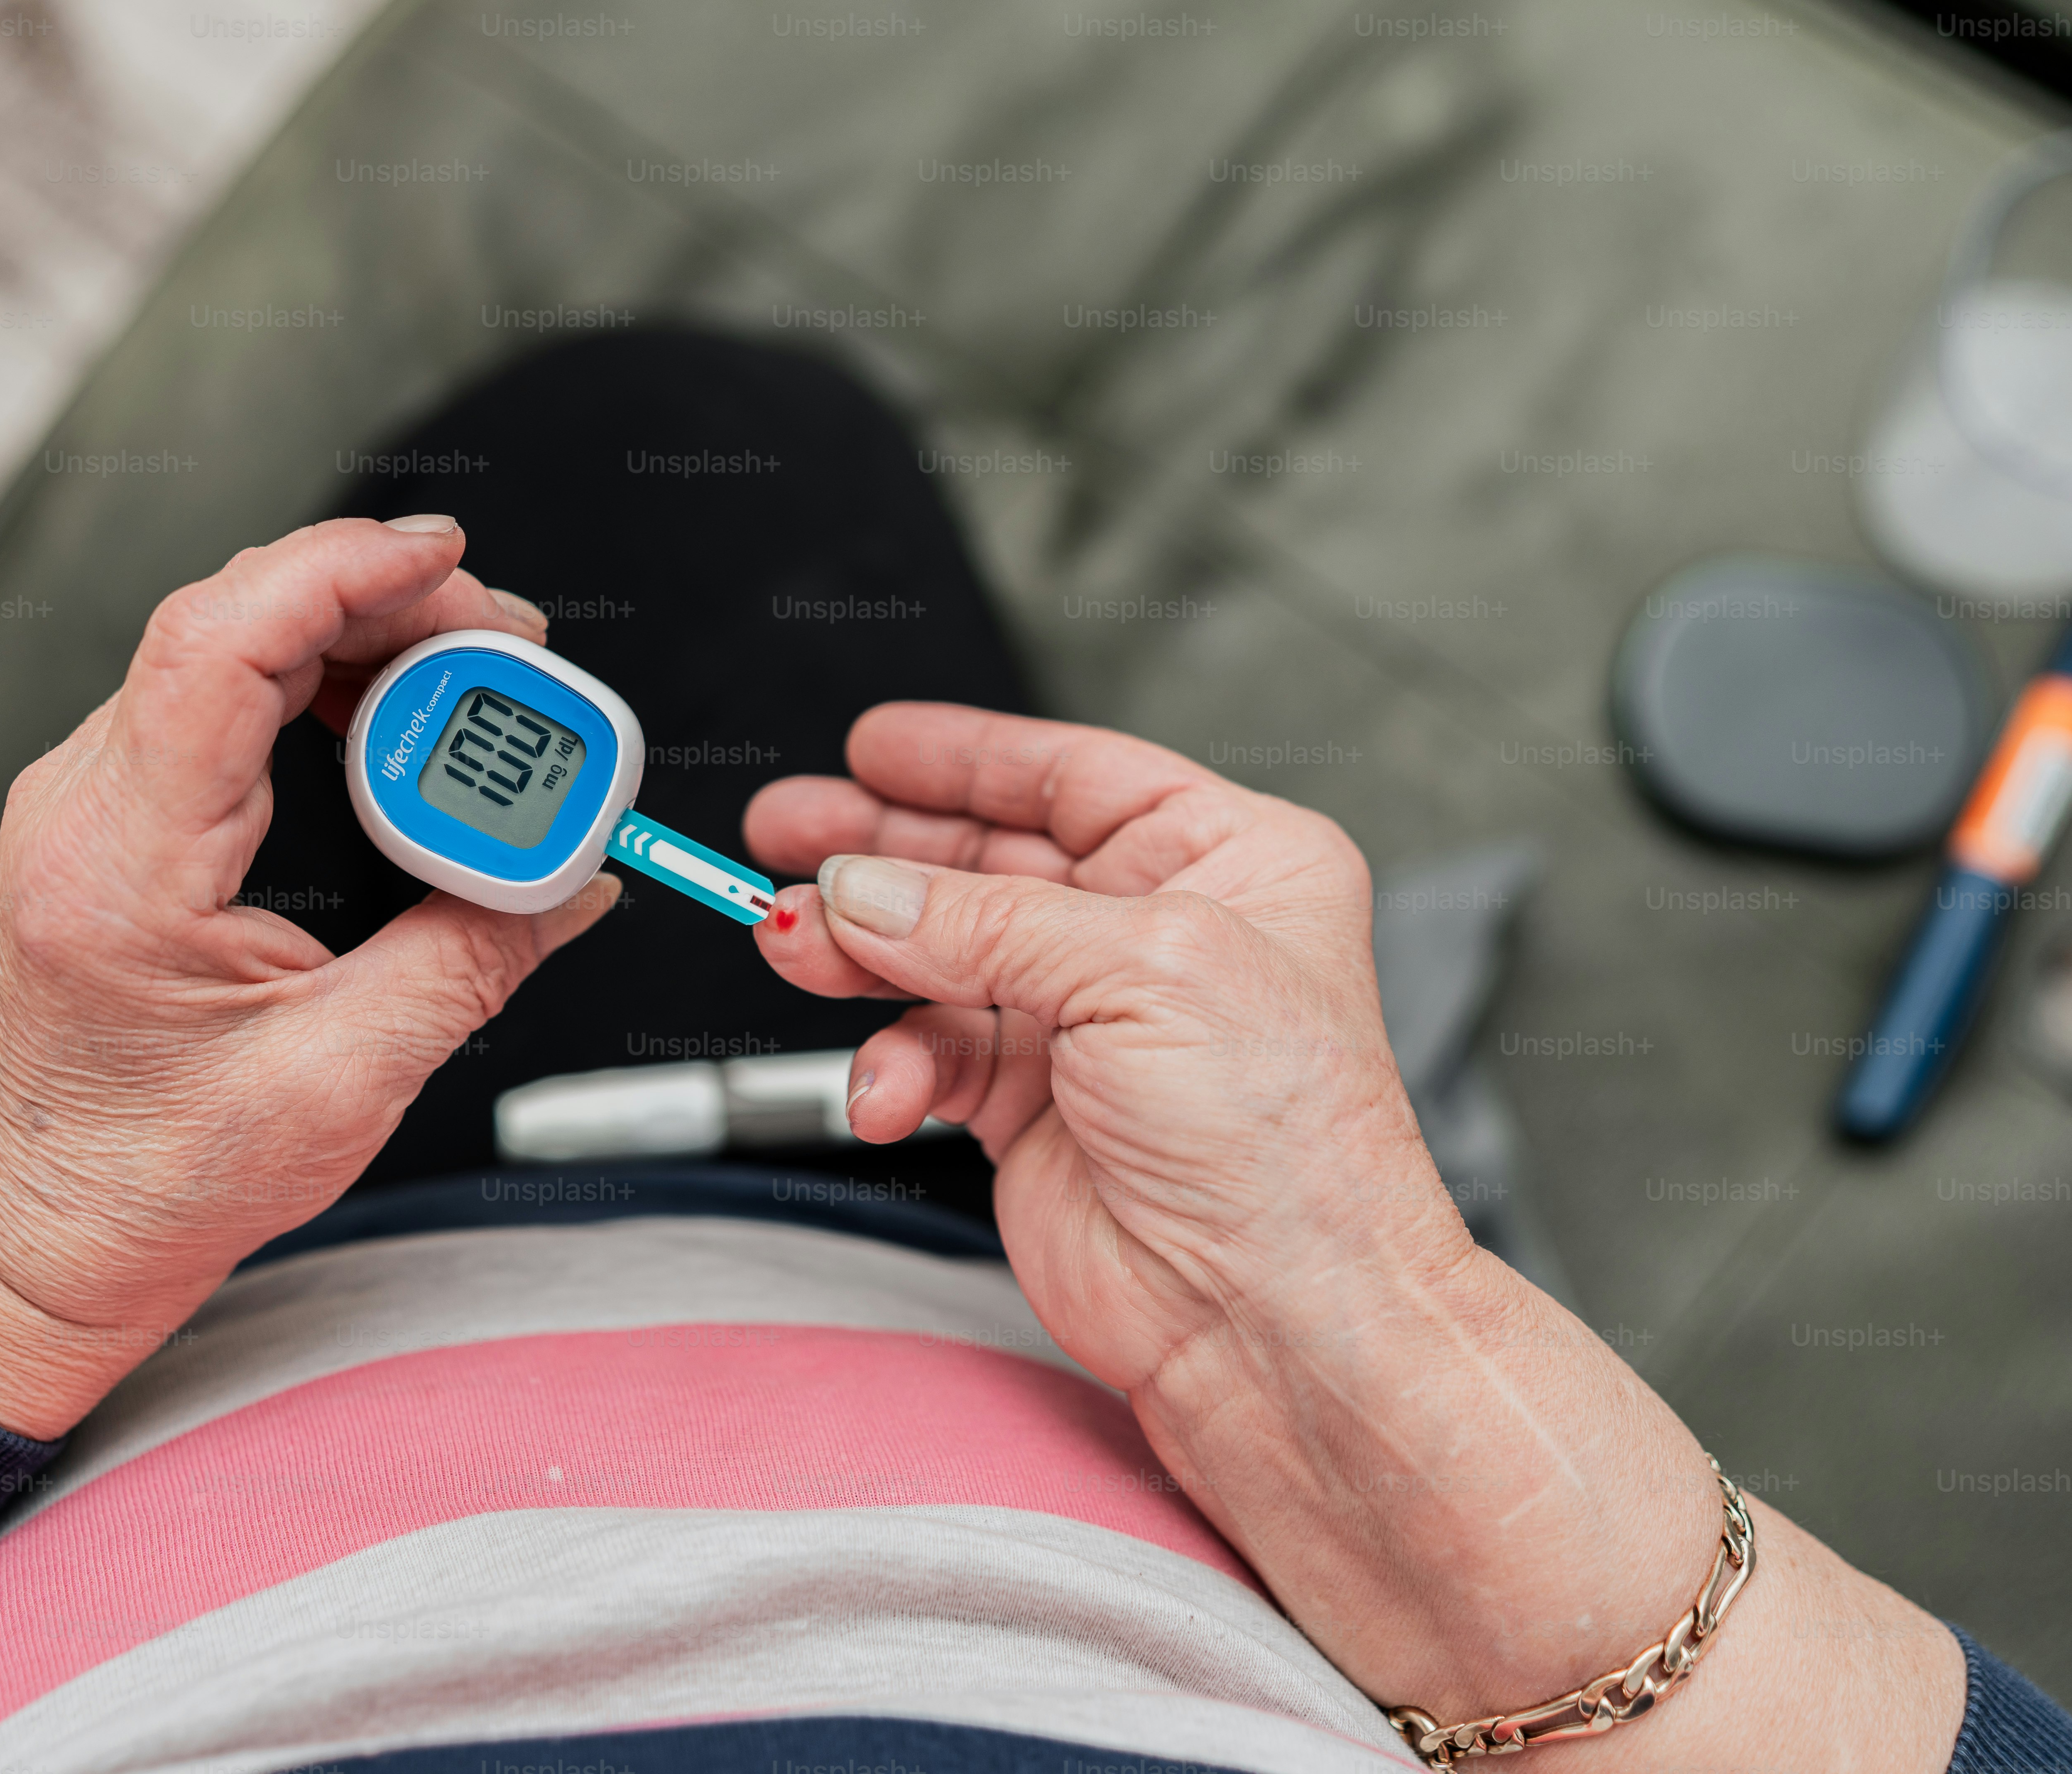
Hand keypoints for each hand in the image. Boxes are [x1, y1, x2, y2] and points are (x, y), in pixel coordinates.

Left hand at [0, 518, 618, 1438]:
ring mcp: (96, 795)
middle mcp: (88, 805)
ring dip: (365, 635)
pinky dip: (328, 675)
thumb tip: (577, 877)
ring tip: (477, 679)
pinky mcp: (127, 804)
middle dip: (389, 603)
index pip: (217, 645)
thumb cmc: (153, 1177)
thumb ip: (474, 961)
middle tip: (514, 650)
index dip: (338, 574)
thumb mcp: (347, 1080)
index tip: (446, 562)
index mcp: (124, 865)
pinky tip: (402, 710)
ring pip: (236, 638)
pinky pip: (227, 686)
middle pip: (238, 619)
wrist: (48, 1226)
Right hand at [749, 704, 1962, 1771]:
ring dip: (861, 955)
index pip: (1075, 775)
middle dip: (880, 852)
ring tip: (794, 945)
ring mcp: (1091, 1024)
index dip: (966, 759)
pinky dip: (894, 1067)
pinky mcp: (1035, 1109)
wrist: (1276, 1324)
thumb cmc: (1287, 1150)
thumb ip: (982, 919)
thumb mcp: (1138, 973)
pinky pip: (931, 1055)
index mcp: (1229, 862)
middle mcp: (1158, 934)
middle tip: (784, 835)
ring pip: (939, 955)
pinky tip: (886, 1089)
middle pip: (988, 860)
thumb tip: (864, 886)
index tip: (872, 748)